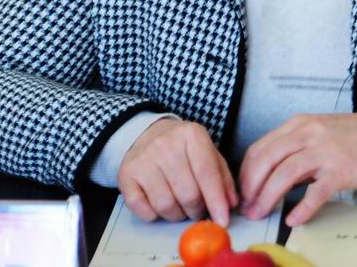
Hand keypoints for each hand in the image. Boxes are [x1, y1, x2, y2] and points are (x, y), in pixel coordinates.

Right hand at [117, 118, 238, 225]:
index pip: (207, 174)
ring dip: (176, 215)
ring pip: (166, 205)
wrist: (146, 134)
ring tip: (179, 206)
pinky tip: (158, 205)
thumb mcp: (207, 152)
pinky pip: (143, 209)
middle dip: (197, 210)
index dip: (216, 202)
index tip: (222, 221)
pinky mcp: (126, 174)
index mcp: (191, 135)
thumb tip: (230, 204)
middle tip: (197, 211)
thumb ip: (222, 177)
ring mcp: (144, 158)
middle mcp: (166, 144)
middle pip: (188, 194)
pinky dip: (153, 215)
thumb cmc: (182, 149)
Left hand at [238, 112, 356, 225]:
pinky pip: (316, 192)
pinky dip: (302, 208)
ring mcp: (325, 151)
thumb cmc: (352, 137)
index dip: (246, 172)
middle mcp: (308, 134)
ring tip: (262, 213)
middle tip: (247, 206)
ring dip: (268, 197)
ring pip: (285, 173)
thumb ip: (294, 148)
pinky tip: (293, 219)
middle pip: (267, 159)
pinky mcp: (342, 170)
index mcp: (298, 124)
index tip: (242, 191)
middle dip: (251, 186)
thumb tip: (269, 176)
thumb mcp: (317, 132)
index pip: (261, 147)